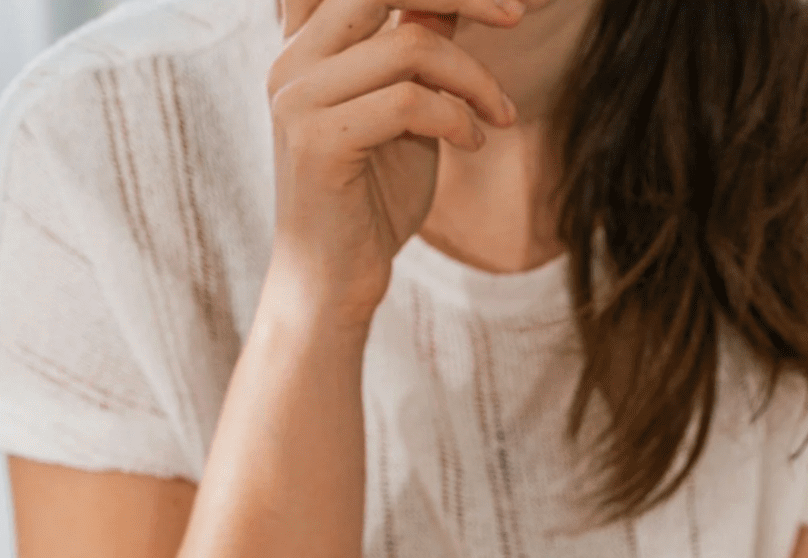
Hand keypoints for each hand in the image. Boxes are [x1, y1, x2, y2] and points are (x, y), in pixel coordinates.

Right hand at [264, 0, 520, 322]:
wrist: (335, 280)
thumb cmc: (373, 198)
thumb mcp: (407, 111)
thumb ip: (420, 53)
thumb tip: (455, 2)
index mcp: (307, 45)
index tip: (500, 1)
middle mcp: (292, 59)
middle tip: (515, 17)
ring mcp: (297, 96)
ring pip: (410, 44)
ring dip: (475, 78)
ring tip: (499, 116)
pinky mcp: (317, 139)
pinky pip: (410, 101)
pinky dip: (458, 118)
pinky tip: (473, 143)